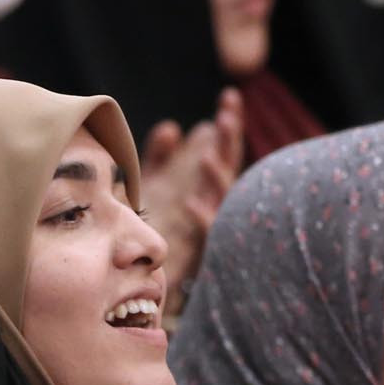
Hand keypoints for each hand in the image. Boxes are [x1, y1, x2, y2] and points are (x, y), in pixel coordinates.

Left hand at [143, 88, 243, 314]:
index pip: (223, 149)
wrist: (154, 288)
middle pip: (227, 166)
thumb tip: (172, 127)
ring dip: (215, 176)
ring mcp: (212, 228)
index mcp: (209, 187)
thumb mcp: (156, 188)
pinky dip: (202, 218)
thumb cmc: (160, 232)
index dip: (228, 123)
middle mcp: (215, 204)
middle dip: (229, 140)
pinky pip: (205, 236)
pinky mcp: (202, 254)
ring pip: (221, 198)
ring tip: (204, 155)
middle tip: (226, 113)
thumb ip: (160, 158)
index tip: (230, 96)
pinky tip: (192, 204)